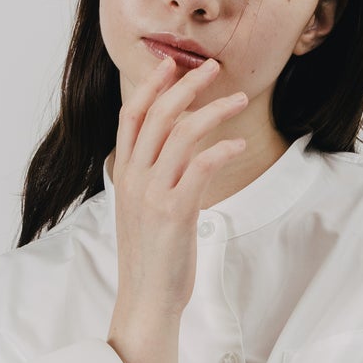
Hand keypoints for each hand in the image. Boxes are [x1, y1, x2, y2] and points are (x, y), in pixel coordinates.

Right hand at [109, 53, 248, 325]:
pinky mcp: (175, 212)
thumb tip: (175, 148)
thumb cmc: (152, 255)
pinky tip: (239, 146)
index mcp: (123, 175)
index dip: (152, 86)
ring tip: (238, 101)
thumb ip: (153, 176)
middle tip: (213, 68)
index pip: (132, 116)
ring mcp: (152, 194)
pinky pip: (200, 167)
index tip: (171, 64)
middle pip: (158, 115)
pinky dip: (222, 150)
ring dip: (214, 111)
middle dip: (187, 85)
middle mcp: (134, 179)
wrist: (147, 298)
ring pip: (182, 134)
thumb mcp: (143, 208)